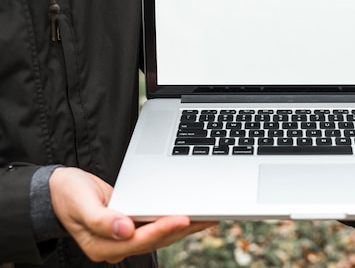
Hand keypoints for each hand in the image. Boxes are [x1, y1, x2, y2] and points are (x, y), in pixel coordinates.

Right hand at [50, 167, 216, 262]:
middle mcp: (118, 245)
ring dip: (187, 225)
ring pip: (163, 234)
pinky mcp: (133, 226)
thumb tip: (124, 229)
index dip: (162, 229)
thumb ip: (101, 219)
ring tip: (210, 215)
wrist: (60, 192)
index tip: (182, 217)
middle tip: (209, 216)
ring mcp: (127, 237)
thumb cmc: (68, 196)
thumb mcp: (81, 204)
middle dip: (185, 228)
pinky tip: (193, 212)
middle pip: (158, 239)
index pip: (140, 239)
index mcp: (103, 245)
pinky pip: (159, 224)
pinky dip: (176, 218)